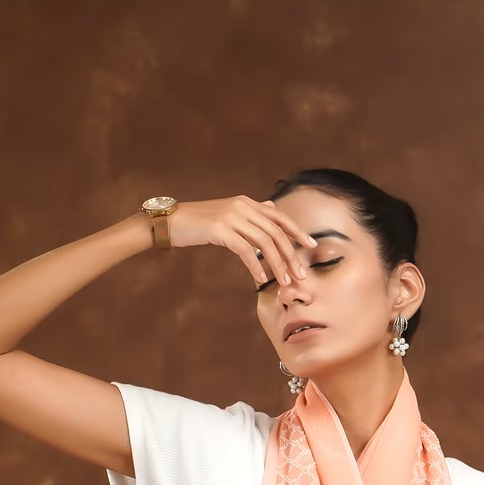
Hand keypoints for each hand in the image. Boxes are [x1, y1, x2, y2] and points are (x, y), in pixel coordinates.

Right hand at [168, 195, 316, 291]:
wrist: (171, 222)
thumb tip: (271, 208)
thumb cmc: (198, 222)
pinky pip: (245, 250)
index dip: (297, 231)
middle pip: (275, 232)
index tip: (311, 246)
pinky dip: (255, 266)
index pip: (279, 217)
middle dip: (291, 255)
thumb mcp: (228, 213)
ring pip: (264, 242)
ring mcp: (232, 216)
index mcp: (247, 203)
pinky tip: (260, 280)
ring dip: (277, 264)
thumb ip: (250, 213)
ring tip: (284, 282)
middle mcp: (243, 206)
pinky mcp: (220, 229)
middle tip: (300, 275)